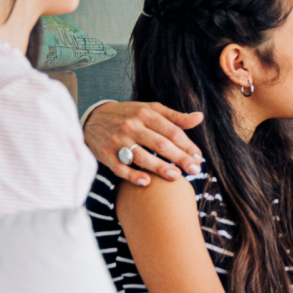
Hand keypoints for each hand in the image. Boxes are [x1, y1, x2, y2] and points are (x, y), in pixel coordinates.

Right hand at [85, 101, 204, 183]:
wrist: (93, 118)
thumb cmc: (129, 115)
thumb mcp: (150, 110)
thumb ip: (175, 117)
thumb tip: (199, 117)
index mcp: (145, 114)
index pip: (171, 131)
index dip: (187, 145)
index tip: (198, 157)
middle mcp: (132, 126)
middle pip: (160, 144)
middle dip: (179, 158)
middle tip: (195, 170)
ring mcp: (118, 141)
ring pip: (142, 156)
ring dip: (160, 167)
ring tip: (176, 176)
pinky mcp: (106, 154)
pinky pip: (121, 167)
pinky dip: (133, 175)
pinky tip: (147, 182)